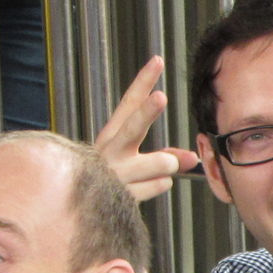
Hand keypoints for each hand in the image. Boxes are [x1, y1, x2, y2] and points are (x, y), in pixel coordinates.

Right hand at [95, 56, 199, 202]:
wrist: (80, 211)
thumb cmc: (114, 181)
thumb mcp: (138, 163)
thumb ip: (166, 156)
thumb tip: (192, 158)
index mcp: (112, 136)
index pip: (128, 103)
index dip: (143, 82)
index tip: (157, 61)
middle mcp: (109, 151)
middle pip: (132, 128)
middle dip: (147, 113)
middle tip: (160, 97)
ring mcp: (113, 174)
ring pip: (160, 163)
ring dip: (168, 165)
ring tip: (160, 170)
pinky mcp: (119, 195)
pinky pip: (158, 185)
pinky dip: (157, 186)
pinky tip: (142, 188)